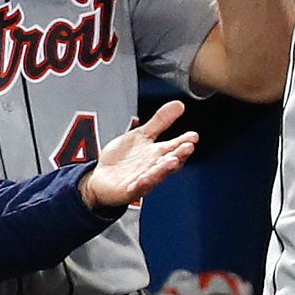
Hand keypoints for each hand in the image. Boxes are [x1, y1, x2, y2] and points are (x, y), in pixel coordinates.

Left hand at [80, 100, 198, 208]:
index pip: (174, 147)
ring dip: (165, 169)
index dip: (184, 141)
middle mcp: (153, 168)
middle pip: (169, 162)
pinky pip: (137, 188)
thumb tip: (179, 104)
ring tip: (173, 160)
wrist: (101, 177)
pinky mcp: (129, 190)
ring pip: (156, 175)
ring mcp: (142, 180)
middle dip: (179, 155)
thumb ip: (160, 121)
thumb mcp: (142, 135)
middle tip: (188, 147)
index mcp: (157, 154)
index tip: (193, 136)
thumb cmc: (124, 158)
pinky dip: (143, 184)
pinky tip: (146, 177)